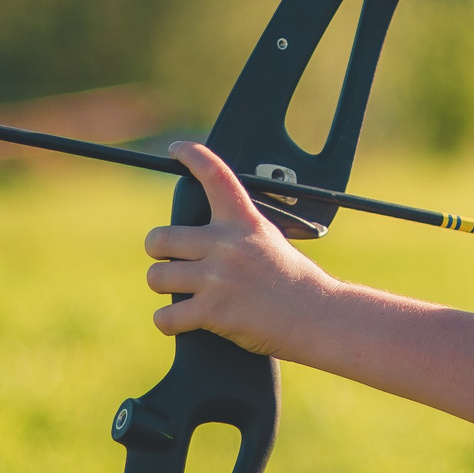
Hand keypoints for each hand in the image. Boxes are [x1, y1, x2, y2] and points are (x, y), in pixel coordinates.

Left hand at [144, 142, 335, 356]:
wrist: (316, 316)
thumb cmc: (295, 282)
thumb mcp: (269, 239)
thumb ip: (237, 231)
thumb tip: (201, 234)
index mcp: (243, 222)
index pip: (215, 175)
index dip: (191, 156)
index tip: (175, 150)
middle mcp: (226, 244)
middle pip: (160, 238)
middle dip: (158, 252)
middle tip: (170, 262)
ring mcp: (218, 277)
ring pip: (157, 277)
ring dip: (163, 288)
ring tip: (180, 294)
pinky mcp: (213, 311)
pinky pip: (166, 316)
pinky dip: (167, 322)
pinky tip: (179, 322)